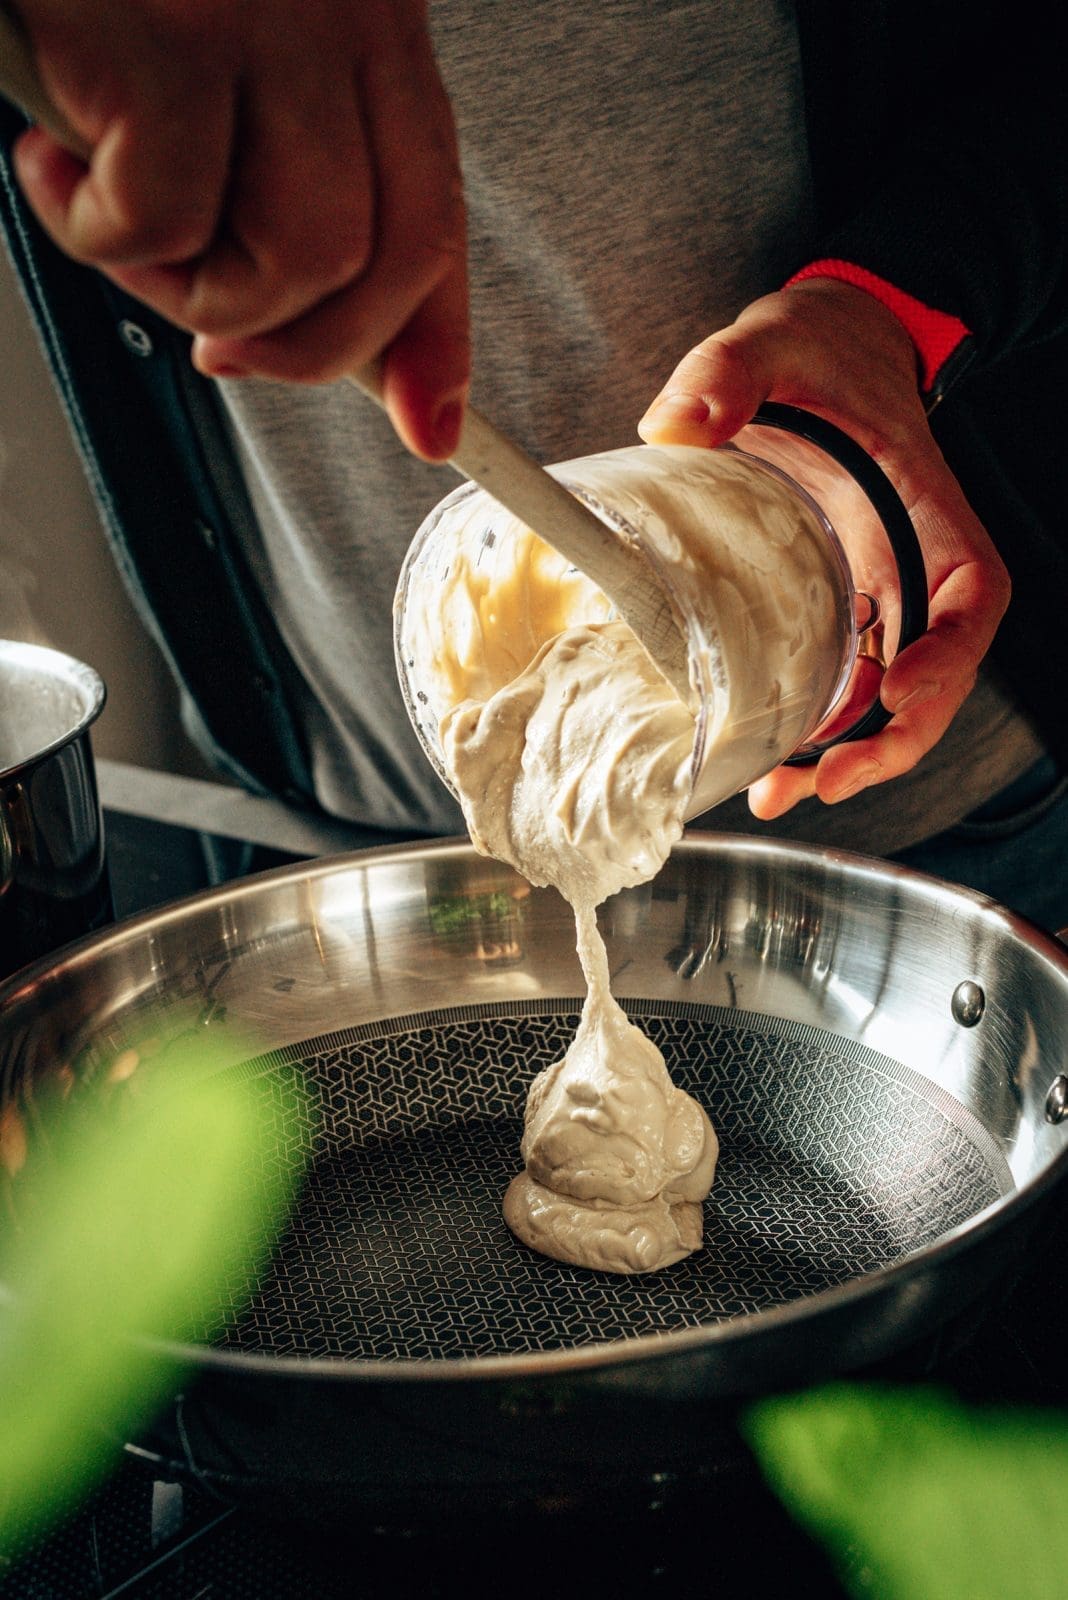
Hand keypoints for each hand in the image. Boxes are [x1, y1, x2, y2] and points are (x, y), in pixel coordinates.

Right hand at [7, 0, 468, 458]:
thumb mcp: (230, 53)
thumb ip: (294, 167)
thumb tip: (345, 343)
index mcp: (368, 9)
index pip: (439, 205)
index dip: (437, 335)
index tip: (431, 422)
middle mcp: (339, 7)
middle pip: (387, 257)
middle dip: (304, 347)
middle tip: (219, 348)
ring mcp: (259, 19)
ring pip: (293, 257)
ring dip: (192, 290)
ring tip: (113, 223)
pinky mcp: (164, 37)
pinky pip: (162, 220)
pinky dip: (93, 231)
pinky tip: (48, 158)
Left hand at [637, 279, 1010, 817]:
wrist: (818, 347)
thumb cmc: (820, 347)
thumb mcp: (774, 341)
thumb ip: (727, 372)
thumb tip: (674, 421)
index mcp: (926, 508)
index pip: (972, 595)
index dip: (951, 654)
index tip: (902, 692)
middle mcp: (916, 562)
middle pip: (938, 672)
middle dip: (896, 738)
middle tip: (827, 780)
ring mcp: (882, 589)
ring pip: (890, 693)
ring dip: (851, 752)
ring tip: (782, 795)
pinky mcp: (843, 603)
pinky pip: (846, 679)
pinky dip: (818, 728)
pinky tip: (769, 768)